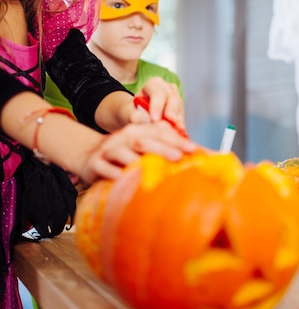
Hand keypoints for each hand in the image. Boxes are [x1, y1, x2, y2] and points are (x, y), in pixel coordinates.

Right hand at [77, 121, 195, 182]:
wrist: (89, 156)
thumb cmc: (125, 153)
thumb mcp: (144, 145)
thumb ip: (166, 147)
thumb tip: (199, 153)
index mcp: (139, 130)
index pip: (159, 132)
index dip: (177, 139)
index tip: (193, 149)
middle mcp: (124, 137)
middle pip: (144, 140)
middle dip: (162, 148)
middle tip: (178, 157)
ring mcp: (109, 150)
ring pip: (123, 151)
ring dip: (137, 159)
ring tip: (151, 168)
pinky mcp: (95, 164)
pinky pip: (103, 167)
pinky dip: (112, 172)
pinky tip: (122, 177)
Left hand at [130, 77, 185, 133]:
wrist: (136, 118)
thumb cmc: (131, 112)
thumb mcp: (127, 112)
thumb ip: (134, 115)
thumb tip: (146, 119)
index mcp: (153, 84)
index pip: (158, 93)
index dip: (157, 105)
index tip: (155, 119)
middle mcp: (167, 90)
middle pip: (173, 98)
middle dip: (172, 111)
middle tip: (171, 122)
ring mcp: (176, 100)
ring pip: (179, 109)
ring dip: (178, 121)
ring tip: (177, 131)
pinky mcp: (180, 113)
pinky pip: (182, 119)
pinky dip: (180, 127)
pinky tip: (178, 135)